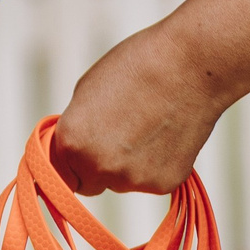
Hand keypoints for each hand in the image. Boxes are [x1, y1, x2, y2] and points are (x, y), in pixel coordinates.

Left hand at [52, 0, 249, 196]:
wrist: (192, 65)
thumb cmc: (138, 66)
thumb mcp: (88, 90)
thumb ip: (76, 127)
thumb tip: (72, 150)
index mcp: (72, 142)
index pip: (58, 172)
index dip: (71, 160)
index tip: (81, 152)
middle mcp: (98, 167)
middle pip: (88, 184)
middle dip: (96, 168)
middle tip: (120, 136)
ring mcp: (131, 180)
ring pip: (121, 182)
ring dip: (128, 165)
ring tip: (149, 126)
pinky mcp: (162, 185)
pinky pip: (150, 181)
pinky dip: (156, 164)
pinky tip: (167, 135)